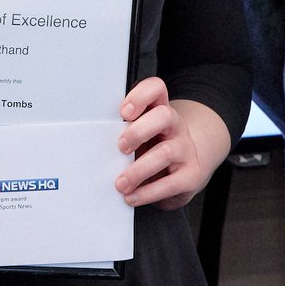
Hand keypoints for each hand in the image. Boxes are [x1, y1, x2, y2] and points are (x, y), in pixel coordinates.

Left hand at [115, 77, 210, 210]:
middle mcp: (176, 126)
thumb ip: (121, 134)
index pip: (156, 89)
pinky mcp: (191, 175)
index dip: (140, 96)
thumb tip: (93, 145)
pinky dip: (148, 192)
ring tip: (121, 183)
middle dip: (138, 131)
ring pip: (166, 152)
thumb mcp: (137, 138)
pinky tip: (132, 196)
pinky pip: (171, 184)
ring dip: (138, 170)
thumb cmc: (150, 152)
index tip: (123, 112)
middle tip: (120, 147)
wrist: (182, 176)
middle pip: (164, 115)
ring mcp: (186, 149)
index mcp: (159, 111)